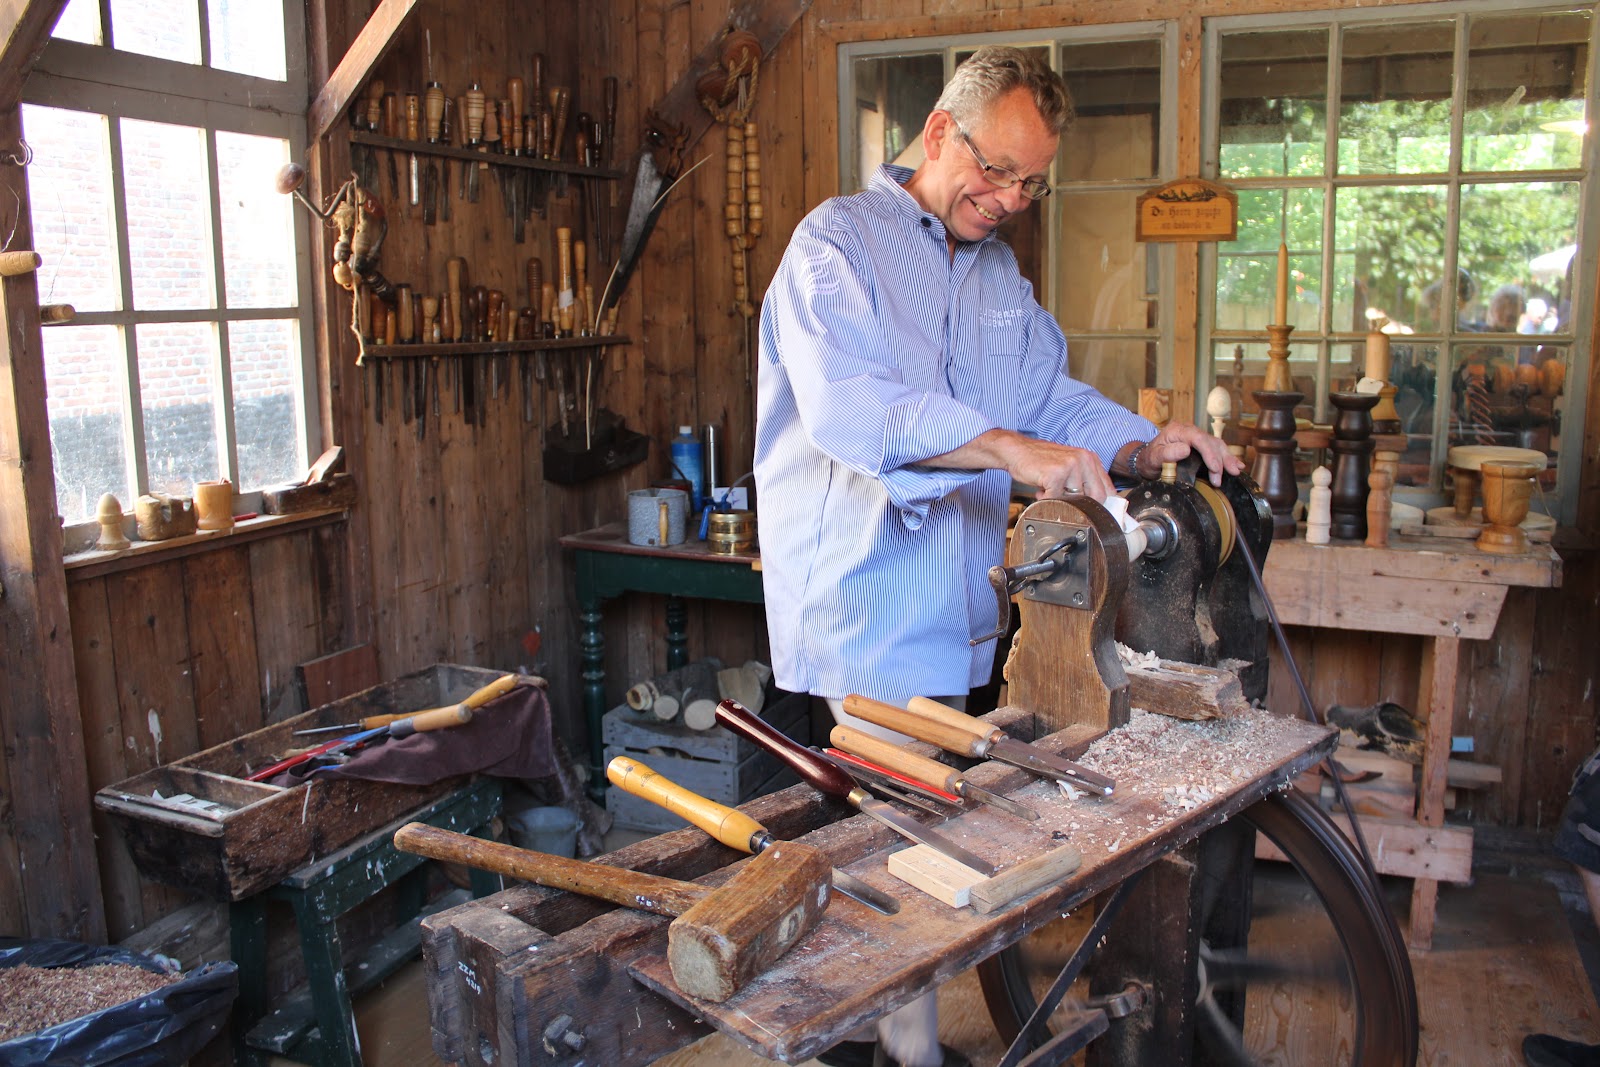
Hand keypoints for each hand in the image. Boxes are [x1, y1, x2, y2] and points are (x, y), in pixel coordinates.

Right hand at [998, 435, 1114, 499]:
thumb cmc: (1041, 461)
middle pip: (1096, 497)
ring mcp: (1071, 465)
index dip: (1103, 505)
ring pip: (1075, 500)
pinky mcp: (1056, 473)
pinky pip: (1057, 498)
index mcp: (1090, 459)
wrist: (1017, 451)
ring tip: (1049, 489)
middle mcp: (1084, 460)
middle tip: (1064, 498)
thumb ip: (1084, 481)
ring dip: (1059, 500)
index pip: (1108, 489)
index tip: (1097, 515)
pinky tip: (1041, 489)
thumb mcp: (1069, 466)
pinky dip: (1046, 499)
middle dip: (1080, 505)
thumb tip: (1098, 504)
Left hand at [1139, 422, 1244, 485]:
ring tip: (1235, 471)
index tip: (1214, 468)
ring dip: (1227, 459)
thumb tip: (1185, 449)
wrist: (1146, 459)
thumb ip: (1166, 453)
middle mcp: (1189, 431)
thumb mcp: (1152, 458)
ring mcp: (1196, 437)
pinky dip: (1227, 457)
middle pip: (1210, 442)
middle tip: (1220, 478)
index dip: (1209, 453)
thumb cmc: (1149, 459)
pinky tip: (1237, 465)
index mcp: (1178, 430)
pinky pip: (1217, 448)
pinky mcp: (1201, 445)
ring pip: (1216, 445)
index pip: (1198, 438)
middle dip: (1219, 460)